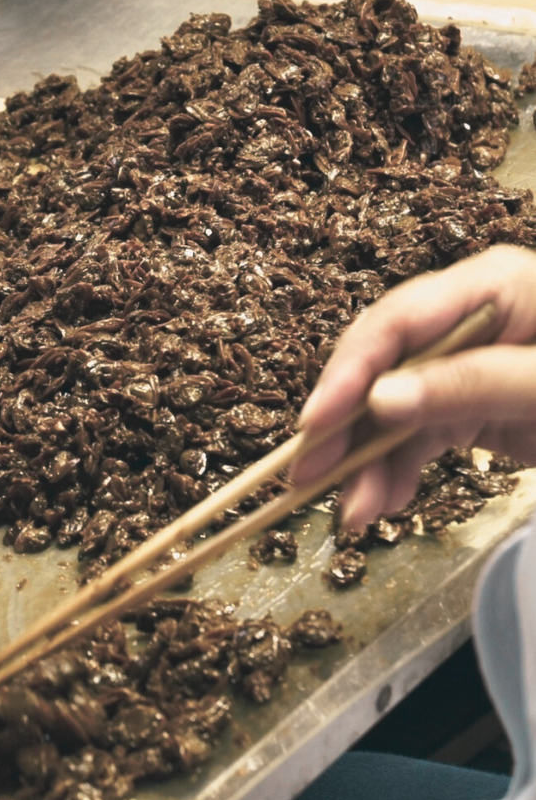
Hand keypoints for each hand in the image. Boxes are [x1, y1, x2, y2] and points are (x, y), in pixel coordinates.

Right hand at [291, 246, 535, 529]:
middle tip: (306, 475)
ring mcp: (472, 364)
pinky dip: (397, 471)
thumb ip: (474, 385)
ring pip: (395, 410)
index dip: (349, 371)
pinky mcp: (479, 407)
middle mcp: (470, 320)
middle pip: (383, 365)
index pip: (398, 321)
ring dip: (368, 462)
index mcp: (493, 286)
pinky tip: (381, 502)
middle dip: (346, 424)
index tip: (317, 422)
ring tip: (353, 513)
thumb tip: (382, 399)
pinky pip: (421, 437)